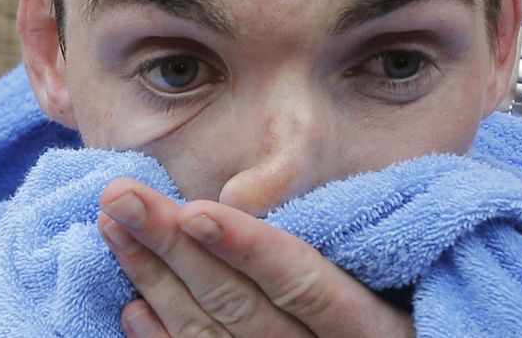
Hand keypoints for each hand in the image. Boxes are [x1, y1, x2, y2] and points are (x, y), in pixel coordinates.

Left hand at [97, 178, 414, 337]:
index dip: (248, 247)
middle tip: (120, 197)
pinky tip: (133, 308)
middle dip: (175, 248)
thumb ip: (338, 259)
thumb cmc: (407, 321)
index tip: (194, 209)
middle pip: (239, 304)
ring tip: (114, 229)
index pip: (301, 283)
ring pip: (211, 336)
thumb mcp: (402, 290)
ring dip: (156, 282)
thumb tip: (256, 204)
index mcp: (369, 329)